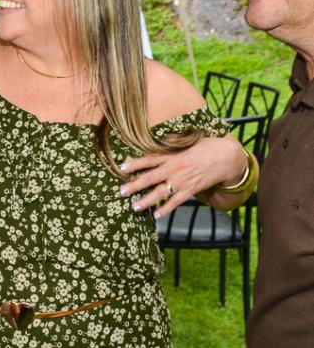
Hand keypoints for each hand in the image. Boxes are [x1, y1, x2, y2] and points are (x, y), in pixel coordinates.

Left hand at [118, 134, 245, 216]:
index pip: (149, 159)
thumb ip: (172, 140)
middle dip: (134, 185)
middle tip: (121, 191)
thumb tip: (159, 133)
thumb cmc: (206, 145)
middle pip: (150, 178)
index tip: (122, 167)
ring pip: (160, 193)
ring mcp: (181, 181)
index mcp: (172, 155)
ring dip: (146, 200)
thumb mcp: (187, 140)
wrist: (226, 157)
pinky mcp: (190, 190)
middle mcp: (174, 169)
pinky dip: (166, 209)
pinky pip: (176, 202)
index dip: (135, 163)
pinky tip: (156, 215)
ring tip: (134, 207)